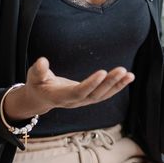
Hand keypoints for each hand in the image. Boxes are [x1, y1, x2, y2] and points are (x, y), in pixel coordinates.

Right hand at [5, 57, 133, 117]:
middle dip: (109, 83)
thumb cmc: (37, 84)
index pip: (79, 92)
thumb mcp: (34, 76)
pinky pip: (105, 94)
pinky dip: (118, 86)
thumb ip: (38, 70)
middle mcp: (75, 101)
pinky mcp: (89, 98)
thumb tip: (42, 61)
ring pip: (103, 95)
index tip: (102, 72)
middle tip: (122, 70)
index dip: (91, 84)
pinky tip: (128, 77)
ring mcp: (84, 101)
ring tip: (130, 75)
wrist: (41, 98)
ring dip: (117, 85)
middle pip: (95, 94)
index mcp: (61, 97)